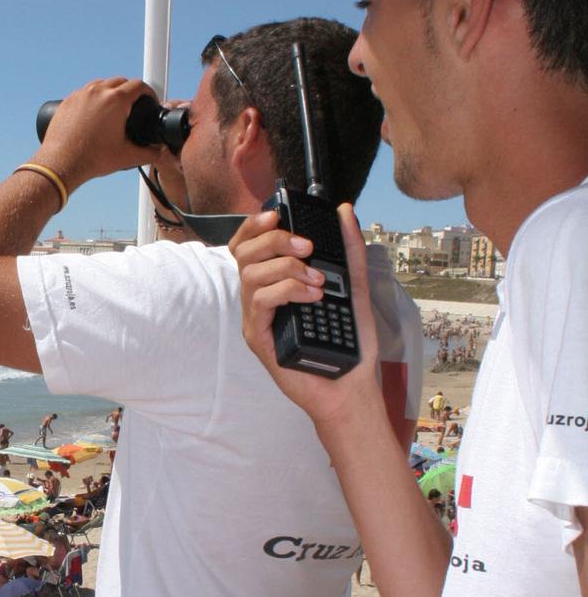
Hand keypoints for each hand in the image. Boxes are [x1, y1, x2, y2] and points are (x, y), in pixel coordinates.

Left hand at [30, 77, 162, 192]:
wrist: (61, 163)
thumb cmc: (91, 159)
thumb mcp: (127, 157)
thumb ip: (149, 154)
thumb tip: (158, 152)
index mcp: (116, 100)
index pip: (139, 85)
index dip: (149, 92)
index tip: (149, 100)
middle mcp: (98, 92)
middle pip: (120, 81)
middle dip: (130, 91)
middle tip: (133, 105)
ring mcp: (81, 94)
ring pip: (101, 84)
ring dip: (110, 92)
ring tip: (113, 108)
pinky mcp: (67, 101)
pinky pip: (84, 92)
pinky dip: (93, 98)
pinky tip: (94, 112)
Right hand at [228, 203, 380, 424]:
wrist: (352, 388)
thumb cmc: (350, 344)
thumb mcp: (355, 288)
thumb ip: (349, 251)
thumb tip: (345, 212)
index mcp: (275, 282)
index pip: (249, 246)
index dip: (255, 226)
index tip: (277, 214)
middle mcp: (259, 297)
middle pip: (244, 254)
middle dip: (274, 240)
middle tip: (307, 247)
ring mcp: (256, 317)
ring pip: (250, 275)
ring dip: (286, 268)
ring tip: (317, 280)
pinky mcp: (258, 337)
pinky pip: (260, 302)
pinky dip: (286, 291)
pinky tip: (312, 296)